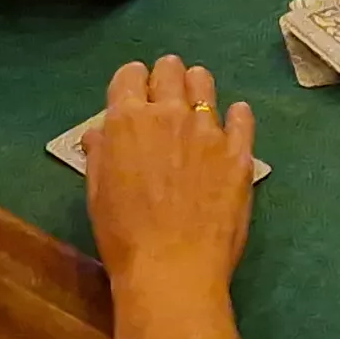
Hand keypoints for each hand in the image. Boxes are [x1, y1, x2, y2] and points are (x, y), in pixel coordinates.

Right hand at [86, 55, 258, 288]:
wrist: (172, 269)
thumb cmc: (123, 237)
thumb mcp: (97, 193)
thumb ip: (100, 153)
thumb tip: (100, 132)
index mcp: (127, 120)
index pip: (129, 74)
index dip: (131, 83)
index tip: (135, 97)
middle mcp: (169, 114)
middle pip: (169, 69)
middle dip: (165, 78)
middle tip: (165, 102)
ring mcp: (209, 130)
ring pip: (204, 82)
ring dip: (196, 88)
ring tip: (195, 110)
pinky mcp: (239, 151)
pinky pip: (242, 115)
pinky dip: (235, 116)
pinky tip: (232, 126)